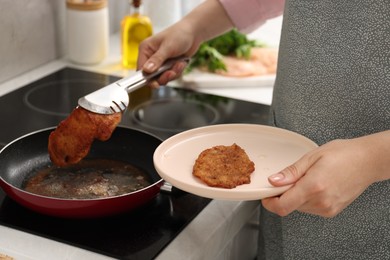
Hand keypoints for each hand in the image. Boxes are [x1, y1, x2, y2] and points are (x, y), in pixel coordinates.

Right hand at [137, 23, 200, 87]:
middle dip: (164, 76)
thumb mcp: (168, 47)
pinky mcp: (168, 66)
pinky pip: (171, 76)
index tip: (156, 83)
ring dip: (173, 73)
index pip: (141, 70)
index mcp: (145, 50)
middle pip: (152, 77)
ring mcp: (160, 62)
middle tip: (172, 73)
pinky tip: (182, 62)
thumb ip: (157, 59)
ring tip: (180, 63)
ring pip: (162, 77)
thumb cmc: (179, 34)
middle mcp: (151, 57)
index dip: (147, 78)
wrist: (194, 33)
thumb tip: (146, 70)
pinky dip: (177, 71)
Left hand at [262, 132, 389, 217]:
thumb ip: (291, 172)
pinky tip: (314, 185)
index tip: (265, 195)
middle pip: (289, 206)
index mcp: (313, 187)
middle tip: (289, 179)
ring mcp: (327, 208)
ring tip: (307, 179)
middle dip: (283, 194)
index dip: (269, 202)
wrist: (367, 161)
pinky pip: (310, 208)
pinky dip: (306, 199)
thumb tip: (273, 181)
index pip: (282, 206)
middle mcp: (321, 201)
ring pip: (299, 208)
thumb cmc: (343, 154)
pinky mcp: (332, 211)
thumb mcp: (312, 156)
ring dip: (295, 196)